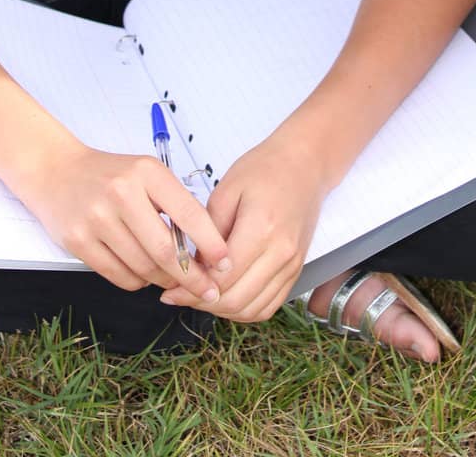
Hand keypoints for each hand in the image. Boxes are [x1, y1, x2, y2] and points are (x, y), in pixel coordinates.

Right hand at [17, 143, 231, 298]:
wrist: (57, 171)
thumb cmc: (112, 176)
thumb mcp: (147, 174)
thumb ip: (173, 204)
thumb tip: (205, 249)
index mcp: (147, 172)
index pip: (188, 213)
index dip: (211, 244)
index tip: (226, 263)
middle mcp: (122, 193)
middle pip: (165, 250)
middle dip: (191, 277)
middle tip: (208, 290)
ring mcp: (97, 218)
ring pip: (142, 267)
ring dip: (163, 280)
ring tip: (170, 277)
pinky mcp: (78, 241)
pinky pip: (119, 275)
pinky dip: (137, 281)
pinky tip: (142, 273)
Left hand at [156, 131, 326, 320]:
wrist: (304, 163)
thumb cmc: (264, 169)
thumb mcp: (226, 190)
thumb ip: (208, 231)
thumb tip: (193, 267)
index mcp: (261, 228)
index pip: (222, 278)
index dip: (191, 290)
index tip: (171, 291)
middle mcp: (281, 252)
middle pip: (236, 299)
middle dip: (202, 304)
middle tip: (181, 295)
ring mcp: (292, 264)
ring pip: (252, 309)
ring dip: (222, 310)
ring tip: (201, 297)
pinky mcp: (296, 270)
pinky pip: (269, 306)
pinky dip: (245, 310)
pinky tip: (227, 297)